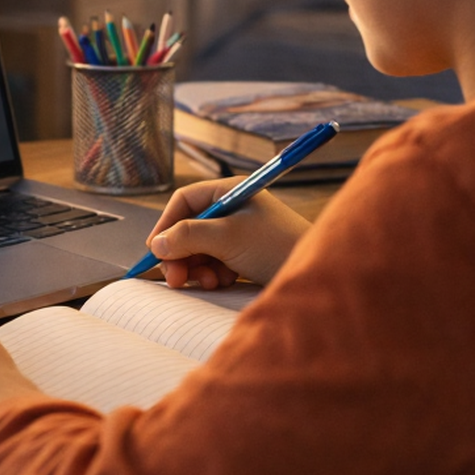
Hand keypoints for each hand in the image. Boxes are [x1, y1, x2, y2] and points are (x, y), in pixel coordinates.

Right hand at [145, 179, 311, 287]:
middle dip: (180, 253)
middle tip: (175, 279)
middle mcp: (233, 209)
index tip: (156, 251)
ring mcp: (239, 232)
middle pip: (188, 227)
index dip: (166, 225)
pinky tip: (222, 283)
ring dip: (196, 268)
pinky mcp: (245, 255)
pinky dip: (212, 275)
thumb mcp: (228, 238)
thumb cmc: (277, 246)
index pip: (184, 201)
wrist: (318, 274)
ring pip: (199, 249)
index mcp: (230, 192)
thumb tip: (158, 243)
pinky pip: (214, 263)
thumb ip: (189, 236)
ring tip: (207, 282)